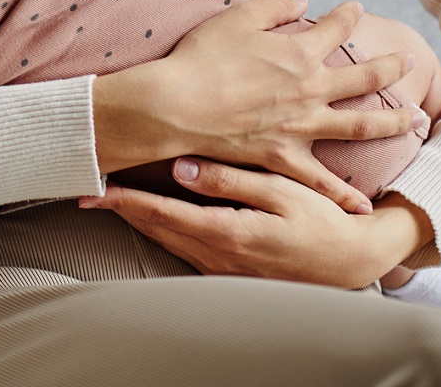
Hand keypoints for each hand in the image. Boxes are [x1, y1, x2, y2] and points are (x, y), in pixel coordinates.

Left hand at [78, 157, 428, 287]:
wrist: (353, 262)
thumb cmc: (322, 222)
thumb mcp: (282, 192)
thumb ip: (230, 180)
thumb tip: (181, 169)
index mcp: (227, 233)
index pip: (161, 213)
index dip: (123, 200)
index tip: (93, 189)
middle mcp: (217, 256)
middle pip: (154, 228)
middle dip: (119, 208)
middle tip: (87, 187)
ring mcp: (221, 268)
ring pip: (165, 239)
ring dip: (137, 218)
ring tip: (110, 196)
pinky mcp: (228, 271)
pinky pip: (183, 247)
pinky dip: (161, 229)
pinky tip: (152, 214)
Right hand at [95, 0, 425, 215]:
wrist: (175, 107)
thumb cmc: (200, 59)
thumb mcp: (235, 18)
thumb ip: (272, 6)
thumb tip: (300, 0)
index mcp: (299, 52)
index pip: (336, 28)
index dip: (348, 15)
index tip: (356, 9)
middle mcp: (310, 90)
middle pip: (364, 77)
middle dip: (390, 67)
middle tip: (409, 62)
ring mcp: (302, 127)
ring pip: (360, 125)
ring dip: (393, 122)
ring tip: (416, 119)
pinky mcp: (284, 156)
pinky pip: (321, 181)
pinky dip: (344, 196)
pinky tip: (365, 207)